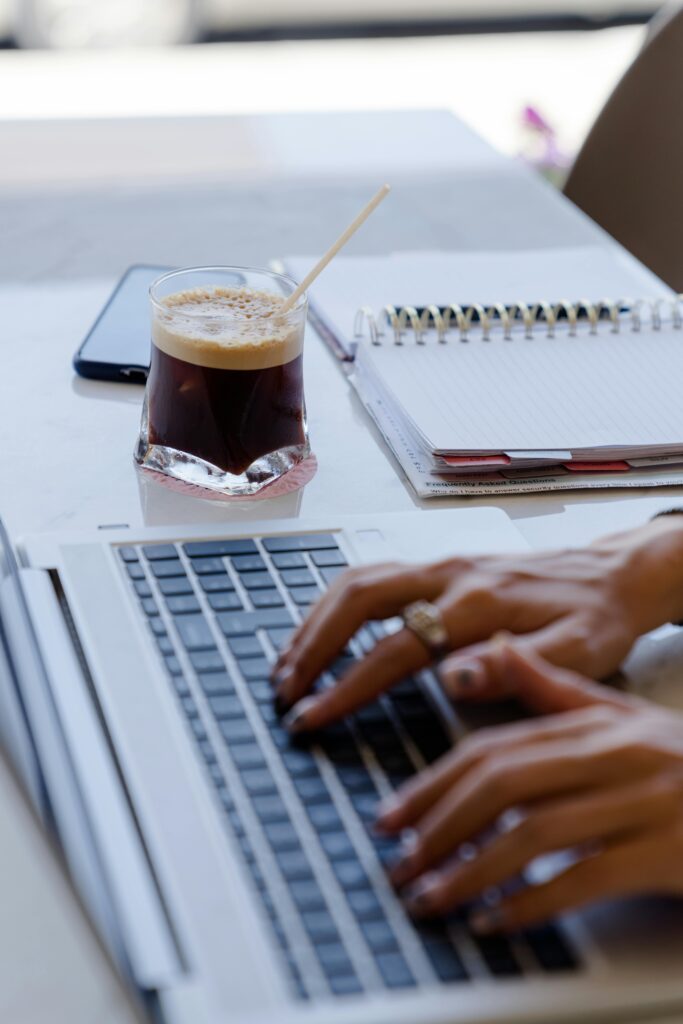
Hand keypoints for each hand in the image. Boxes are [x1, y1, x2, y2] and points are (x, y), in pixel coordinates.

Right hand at [274, 515, 682, 731]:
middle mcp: (452, 573)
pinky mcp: (439, 565)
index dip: (348, 685)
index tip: (313, 716)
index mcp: (481, 602)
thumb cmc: (596, 620)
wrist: (612, 575)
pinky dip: (335, 604)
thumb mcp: (578, 654)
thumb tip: (453, 679)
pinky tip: (320, 632)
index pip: (396, 648)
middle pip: (360, 598)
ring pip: (358, 580)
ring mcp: (442, 564)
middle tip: (285, 691)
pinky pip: (372, 576)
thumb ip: (516, 667)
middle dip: (313, 646)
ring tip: (288, 665)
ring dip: (316, 621)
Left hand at [378, 644, 682, 931]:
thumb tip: (492, 651)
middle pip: (503, 783)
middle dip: (439, 825)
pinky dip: (533, 902)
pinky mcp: (665, 853)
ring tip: (432, 897)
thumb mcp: (622, 717)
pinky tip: (496, 921)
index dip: (433, 783)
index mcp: (593, 724)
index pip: (493, 747)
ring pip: (535, 832)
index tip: (394, 815)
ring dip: (471, 870)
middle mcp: (612, 755)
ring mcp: (641, 802)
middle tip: (399, 863)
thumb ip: (553, 689)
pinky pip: (585, 879)